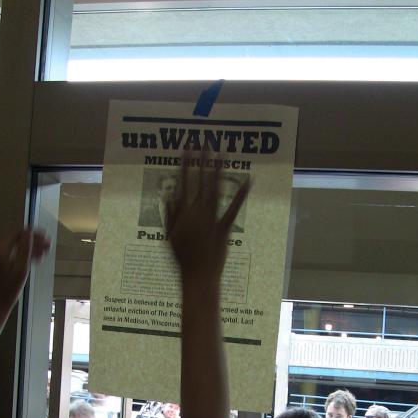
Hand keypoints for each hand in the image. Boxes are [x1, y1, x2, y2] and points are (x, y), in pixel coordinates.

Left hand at [0, 228, 49, 317]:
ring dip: (27, 249)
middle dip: (32, 242)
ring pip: (13, 247)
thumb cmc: (8, 292)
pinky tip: (32, 261)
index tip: (45, 238)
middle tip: (47, 247)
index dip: (33, 234)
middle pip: (15, 239)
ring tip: (43, 255)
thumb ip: (25, 250)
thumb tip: (29, 233)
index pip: (17, 234)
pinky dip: (19, 256)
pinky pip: (8, 254)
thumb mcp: (21, 270)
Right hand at [166, 156, 248, 289]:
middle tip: (206, 140)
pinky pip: (234, 209)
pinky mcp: (225, 228)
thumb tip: (168, 195)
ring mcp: (212, 220)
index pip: (183, 181)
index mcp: (182, 214)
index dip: (185, 162)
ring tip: (223, 152)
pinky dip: (242, 195)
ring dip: (219, 170)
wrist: (198, 277)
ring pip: (216, 190)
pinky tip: (249, 180)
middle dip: (203, 160)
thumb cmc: (182, 261)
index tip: (188, 146)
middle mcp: (197, 213)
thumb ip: (170, 215)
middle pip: (200, 181)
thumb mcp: (169, 237)